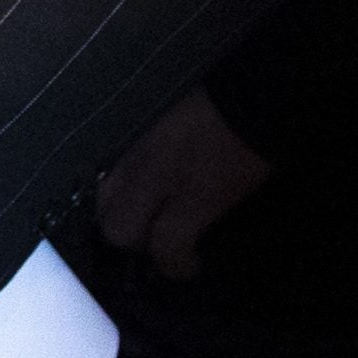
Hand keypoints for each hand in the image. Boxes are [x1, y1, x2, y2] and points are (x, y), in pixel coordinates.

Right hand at [94, 88, 266, 280]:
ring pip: (103, 198)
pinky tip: (139, 186)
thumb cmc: (254, 148)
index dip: (175, 266)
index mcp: (192, 197)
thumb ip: (204, 218)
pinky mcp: (134, 134)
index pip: (164, 248)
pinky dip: (119, 186)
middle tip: (157, 241)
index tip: (189, 266)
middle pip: (117, 228)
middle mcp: (155, 176)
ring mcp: (138, 151)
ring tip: (141, 215)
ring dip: (119, 214)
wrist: (249, 91)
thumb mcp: (236, 193)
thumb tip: (188, 237)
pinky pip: (112, 169)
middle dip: (135, 243)